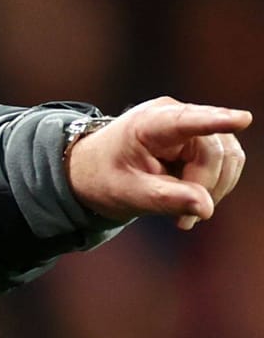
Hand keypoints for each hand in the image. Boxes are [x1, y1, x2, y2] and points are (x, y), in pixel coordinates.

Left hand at [67, 98, 250, 229]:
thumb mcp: (127, 193)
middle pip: (215, 153)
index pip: (187, 121)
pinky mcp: (206, 139)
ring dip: (212, 190)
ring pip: (229, 158)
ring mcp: (196, 125)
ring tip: (183, 213)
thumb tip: (206, 208)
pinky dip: (213, 187)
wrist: (95, 170)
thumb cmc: (105, 177)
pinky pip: (228, 164)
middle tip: (183, 221)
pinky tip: (190, 198)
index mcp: (150, 123)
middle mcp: (178, 115)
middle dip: (204, 188)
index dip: (216, 120)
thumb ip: (165, 199)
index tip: (242, 119)